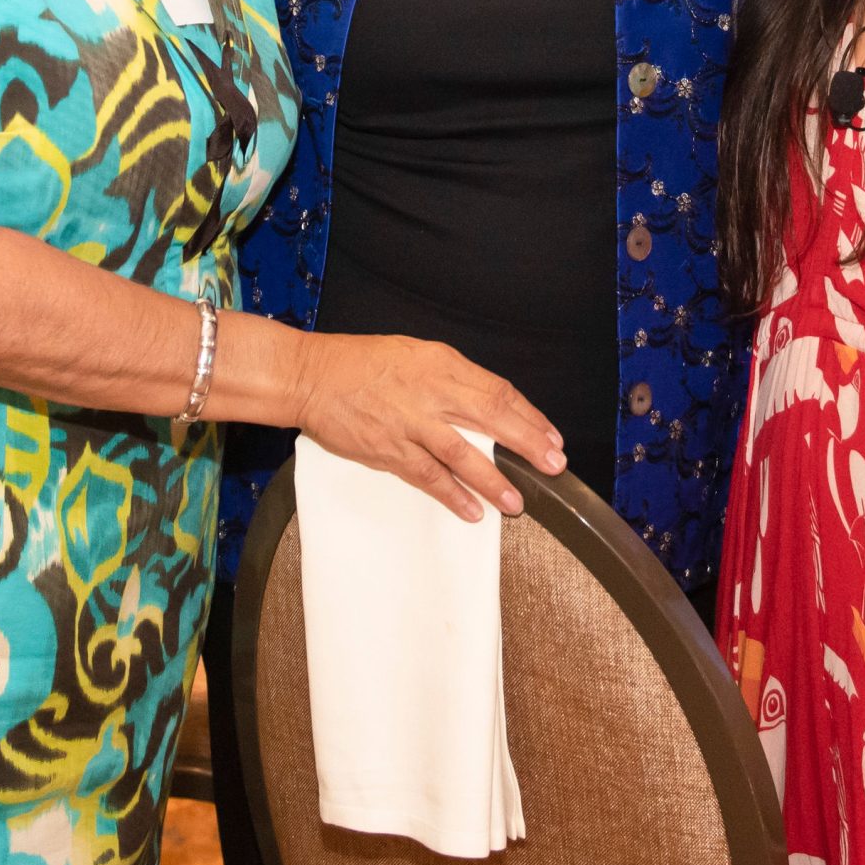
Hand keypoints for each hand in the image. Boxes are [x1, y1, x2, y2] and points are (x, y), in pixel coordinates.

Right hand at [292, 333, 566, 524]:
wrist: (311, 375)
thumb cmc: (361, 363)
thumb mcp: (415, 354)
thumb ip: (451, 378)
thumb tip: (487, 403)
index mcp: (441, 363)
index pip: (498, 391)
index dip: (529, 416)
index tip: (550, 436)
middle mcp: (430, 390)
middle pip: (492, 418)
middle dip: (528, 444)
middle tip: (553, 465)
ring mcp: (410, 422)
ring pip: (464, 453)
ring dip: (494, 480)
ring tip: (516, 501)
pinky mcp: (388, 449)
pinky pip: (428, 476)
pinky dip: (452, 495)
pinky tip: (472, 510)